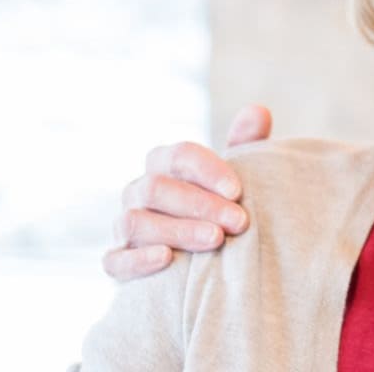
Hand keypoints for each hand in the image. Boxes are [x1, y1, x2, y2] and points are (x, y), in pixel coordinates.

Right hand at [101, 105, 270, 280]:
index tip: (238, 191)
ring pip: (135, 222)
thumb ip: (245, 146)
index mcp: (163, 166)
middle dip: (200, 204)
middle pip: (157, 188)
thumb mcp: (232, 180)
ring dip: (177, 230)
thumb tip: (259, 111)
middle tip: (239, 221)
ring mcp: (122, 227)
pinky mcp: (116, 262)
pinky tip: (167, 259)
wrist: (200, 262)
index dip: (208, 170)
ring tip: (216, 239)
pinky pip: (114, 260)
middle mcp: (137, 192)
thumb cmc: (217, 210)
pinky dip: (139, 259)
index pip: (179, 155)